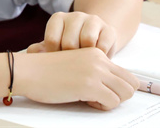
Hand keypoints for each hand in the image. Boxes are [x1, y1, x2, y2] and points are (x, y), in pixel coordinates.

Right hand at [16, 48, 138, 110]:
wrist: (28, 71)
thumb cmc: (46, 71)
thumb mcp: (75, 63)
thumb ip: (92, 69)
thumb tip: (110, 87)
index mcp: (95, 53)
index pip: (126, 74)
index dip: (117, 88)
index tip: (102, 91)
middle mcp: (99, 59)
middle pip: (131, 84)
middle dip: (119, 96)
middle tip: (99, 98)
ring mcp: (95, 72)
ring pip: (125, 93)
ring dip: (111, 101)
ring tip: (91, 99)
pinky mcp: (90, 85)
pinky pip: (112, 102)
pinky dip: (101, 107)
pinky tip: (84, 101)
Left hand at [27, 11, 118, 56]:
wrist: (96, 37)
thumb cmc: (70, 46)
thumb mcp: (56, 46)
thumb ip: (42, 49)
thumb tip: (30, 53)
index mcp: (58, 18)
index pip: (52, 39)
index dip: (55, 55)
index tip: (58, 62)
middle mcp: (75, 16)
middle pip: (69, 42)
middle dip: (70, 58)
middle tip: (72, 65)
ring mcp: (93, 20)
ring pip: (87, 41)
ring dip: (85, 56)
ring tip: (84, 63)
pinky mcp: (109, 29)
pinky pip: (103, 45)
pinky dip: (99, 57)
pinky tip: (96, 61)